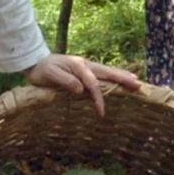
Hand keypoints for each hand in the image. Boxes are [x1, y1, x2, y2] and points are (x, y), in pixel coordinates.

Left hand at [23, 55, 140, 115]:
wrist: (35, 62)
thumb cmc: (42, 70)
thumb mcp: (50, 76)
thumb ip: (65, 81)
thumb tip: (80, 89)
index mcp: (79, 66)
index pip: (93, 84)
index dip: (99, 98)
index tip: (101, 113)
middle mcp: (86, 65)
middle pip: (108, 73)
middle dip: (122, 79)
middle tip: (138, 85)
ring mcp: (86, 66)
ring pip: (107, 72)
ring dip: (121, 76)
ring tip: (135, 80)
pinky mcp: (85, 70)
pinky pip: (102, 74)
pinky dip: (113, 76)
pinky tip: (120, 79)